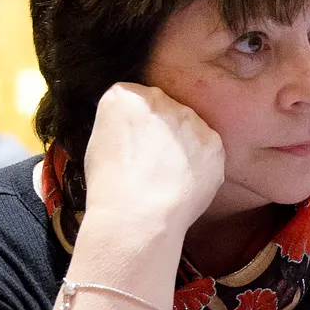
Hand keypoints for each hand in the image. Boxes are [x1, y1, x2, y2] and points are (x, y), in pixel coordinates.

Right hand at [82, 82, 223, 238]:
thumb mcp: (97, 143)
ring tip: (169, 177)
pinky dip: (200, 164)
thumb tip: (132, 131)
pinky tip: (184, 183)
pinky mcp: (213, 142)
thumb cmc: (109, 187)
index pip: (133, 98)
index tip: (134, 143)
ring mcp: (190, 119)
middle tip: (153, 162)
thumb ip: (119, 125)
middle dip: (161, 129)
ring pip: (189, 127)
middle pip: (164, 108)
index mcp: (124, 95)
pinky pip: (208, 149)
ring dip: (183, 145)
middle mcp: (160, 99)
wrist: (138, 215)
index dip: (135, 124)